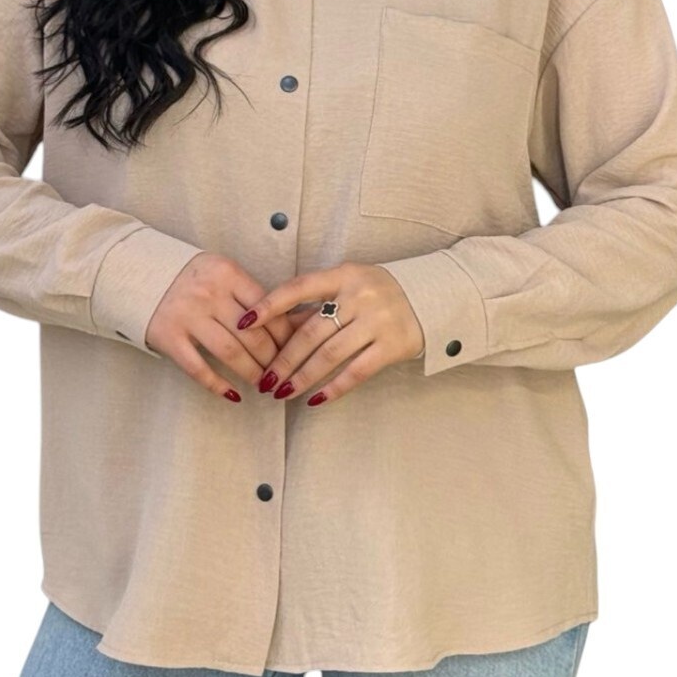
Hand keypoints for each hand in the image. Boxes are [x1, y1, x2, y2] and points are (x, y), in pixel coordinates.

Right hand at [145, 253, 314, 400]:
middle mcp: (208, 294)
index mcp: (227, 274)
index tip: (295, 351)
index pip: (268, 310)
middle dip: (273, 360)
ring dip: (252, 374)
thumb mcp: (224, 274)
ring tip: (264, 385)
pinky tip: (234, 395)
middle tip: (282, 374)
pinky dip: (218, 385)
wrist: (138, 273)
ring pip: (230, 353)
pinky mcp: (169, 337)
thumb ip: (254, 295)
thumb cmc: (193, 278)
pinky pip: (198, 368)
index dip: (286, 336)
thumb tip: (300, 320)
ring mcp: (187, 316)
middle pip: (253, 336)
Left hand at [236, 262, 425, 405]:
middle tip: (264, 380)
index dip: (269, 305)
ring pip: (330, 355)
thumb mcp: (349, 285)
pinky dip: (334, 388)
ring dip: (302, 377)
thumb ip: (316, 304)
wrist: (432, 297)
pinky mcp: (392, 346)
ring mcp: (377, 321)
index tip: (244, 323)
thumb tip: (274, 328)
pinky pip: (357, 372)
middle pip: (310, 332)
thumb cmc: (379, 292)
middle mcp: (359, 296)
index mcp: (344, 275)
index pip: (298, 288)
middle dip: (283, 359)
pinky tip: (314, 400)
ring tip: (282, 393)